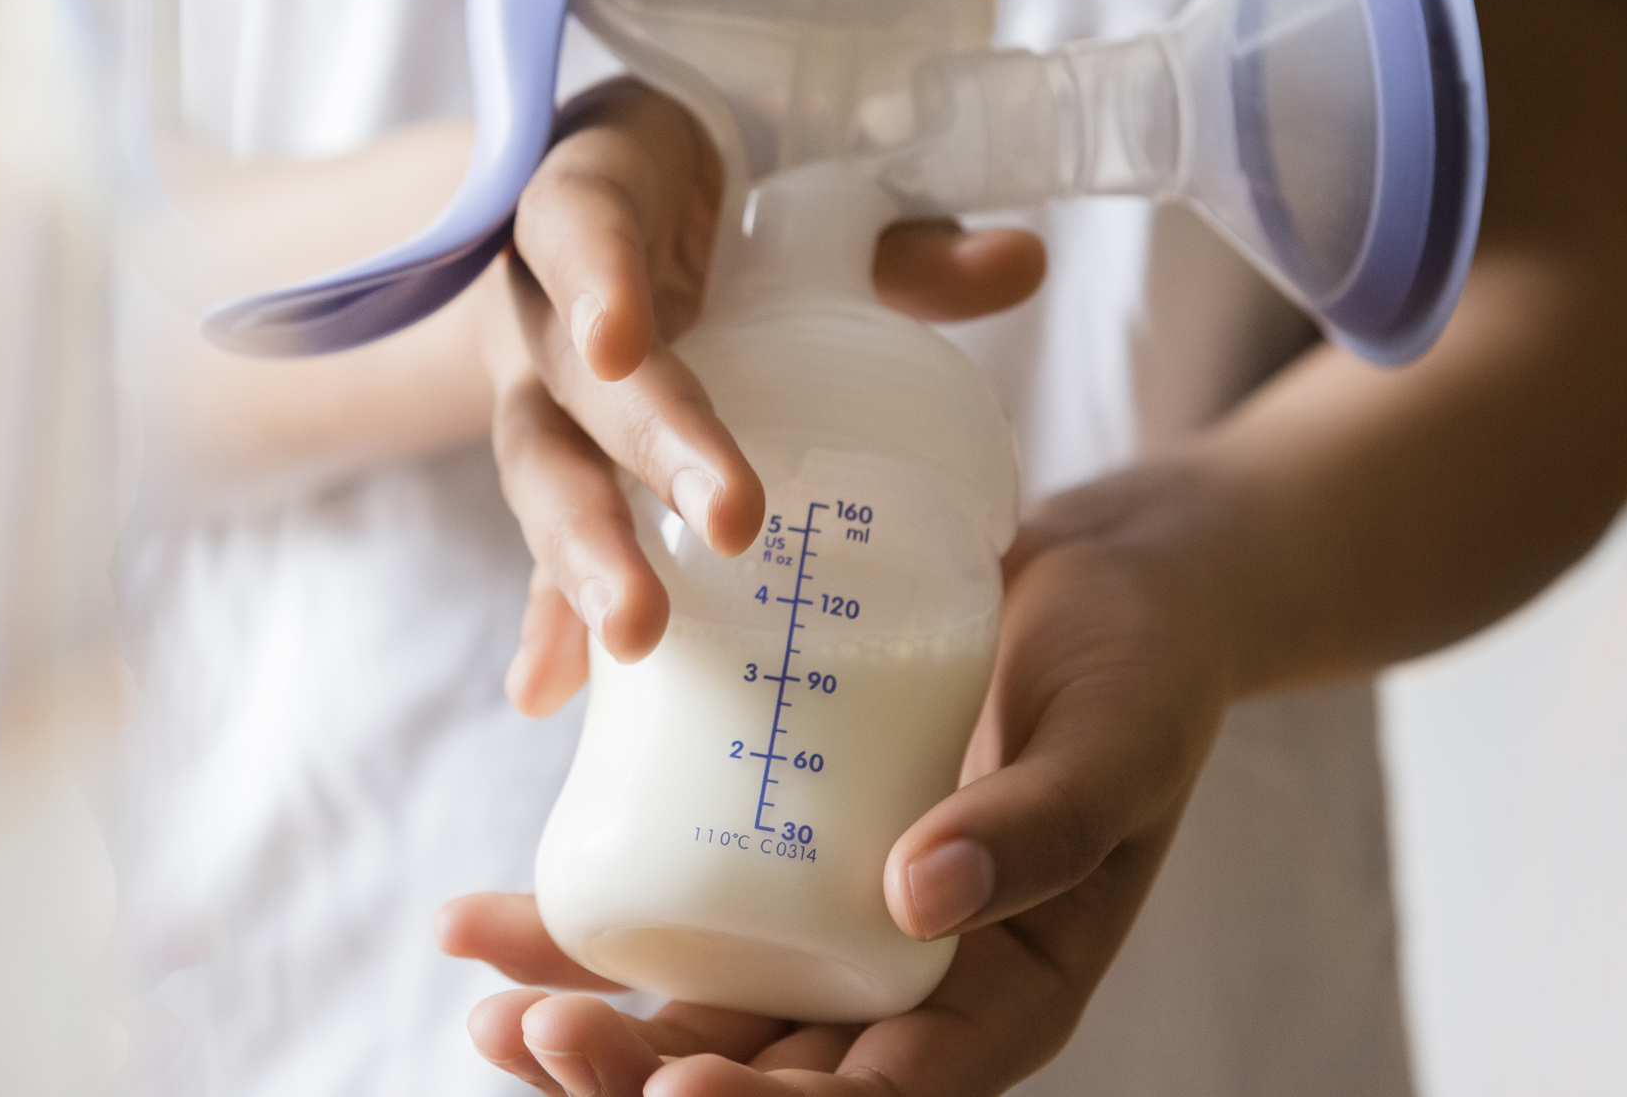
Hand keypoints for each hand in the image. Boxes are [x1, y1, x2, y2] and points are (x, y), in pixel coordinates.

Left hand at [440, 459, 1245, 1094]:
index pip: (885, 1096)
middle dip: (648, 1076)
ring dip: (595, 1023)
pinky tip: (486, 920)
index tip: (678, 1084)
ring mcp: (834, 921)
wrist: (1105, 580)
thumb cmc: (1140, 667)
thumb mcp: (1116, 743)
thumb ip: (1040, 824)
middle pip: (769, 1072)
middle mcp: (907, 982)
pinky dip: (584, 923)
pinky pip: (677, 909)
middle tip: (541, 1033)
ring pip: (704, 1012)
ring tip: (488, 1002)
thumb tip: (920, 903)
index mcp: (1004, 995)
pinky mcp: (781, 848)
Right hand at [481, 78, 1044, 716]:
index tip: (622, 347)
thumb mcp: (800, 212)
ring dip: (584, 556)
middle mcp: (543, 308)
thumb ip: (900, 245)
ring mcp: (538, 396)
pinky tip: (547, 692)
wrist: (621, 226)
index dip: (595, 282)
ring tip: (632, 634)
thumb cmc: (721, 217)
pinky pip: (539, 549)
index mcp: (594, 203)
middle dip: (647, 450)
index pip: (577, 226)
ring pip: (543, 472)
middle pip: (571, 379)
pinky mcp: (557, 474)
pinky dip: (548, 621)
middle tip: (730, 523)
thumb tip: (1021, 262)